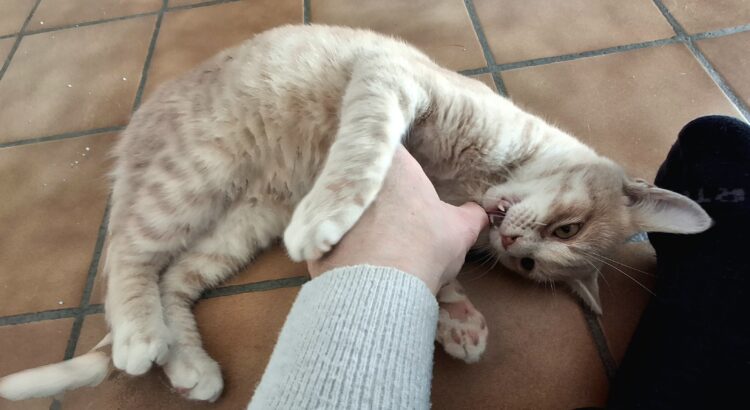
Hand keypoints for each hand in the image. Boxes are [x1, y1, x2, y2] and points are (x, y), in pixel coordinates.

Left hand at [307, 146, 488, 293]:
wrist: (378, 285)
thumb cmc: (423, 246)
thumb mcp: (459, 230)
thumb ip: (470, 215)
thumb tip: (478, 212)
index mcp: (391, 162)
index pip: (387, 141)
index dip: (393, 154)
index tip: (400, 169)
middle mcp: (354, 174)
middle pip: (359, 170)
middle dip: (370, 185)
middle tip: (387, 205)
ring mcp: (328, 201)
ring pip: (339, 199)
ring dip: (352, 213)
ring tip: (370, 234)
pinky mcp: (311, 231)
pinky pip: (324, 228)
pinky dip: (334, 238)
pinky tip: (350, 255)